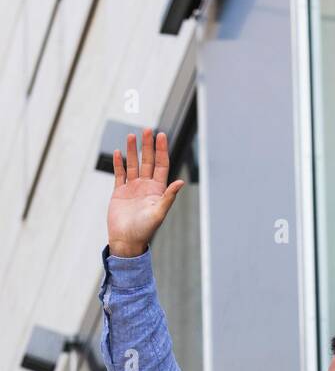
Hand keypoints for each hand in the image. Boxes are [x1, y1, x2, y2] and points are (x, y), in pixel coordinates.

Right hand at [107, 128, 184, 256]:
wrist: (126, 241)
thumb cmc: (144, 230)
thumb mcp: (158, 212)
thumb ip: (169, 197)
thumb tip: (181, 182)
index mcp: (157, 190)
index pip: (161, 165)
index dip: (161, 150)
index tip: (161, 135)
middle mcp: (146, 187)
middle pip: (148, 161)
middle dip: (148, 145)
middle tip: (148, 129)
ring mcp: (132, 188)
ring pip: (133, 165)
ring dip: (133, 150)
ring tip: (131, 135)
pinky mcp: (120, 192)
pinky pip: (119, 174)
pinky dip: (118, 163)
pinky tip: (118, 152)